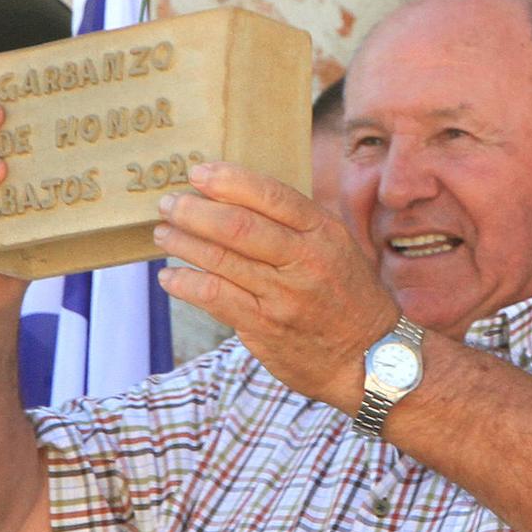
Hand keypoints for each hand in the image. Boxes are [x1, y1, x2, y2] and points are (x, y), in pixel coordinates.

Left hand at [153, 162, 398, 410]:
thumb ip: (296, 223)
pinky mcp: (265, 328)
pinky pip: (215, 299)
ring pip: (220, 261)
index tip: (198, 173)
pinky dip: (185, 284)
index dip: (229, 181)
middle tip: (168, 203)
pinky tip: (170, 277)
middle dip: (194, 211)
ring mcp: (284, 297)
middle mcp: (305, 261)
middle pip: (238, 226)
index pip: (271, 196)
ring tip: (163, 234)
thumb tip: (236, 194)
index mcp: (323, 233)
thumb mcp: (338, 247)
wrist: (368, 358)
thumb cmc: (347, 295)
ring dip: (183, 243)